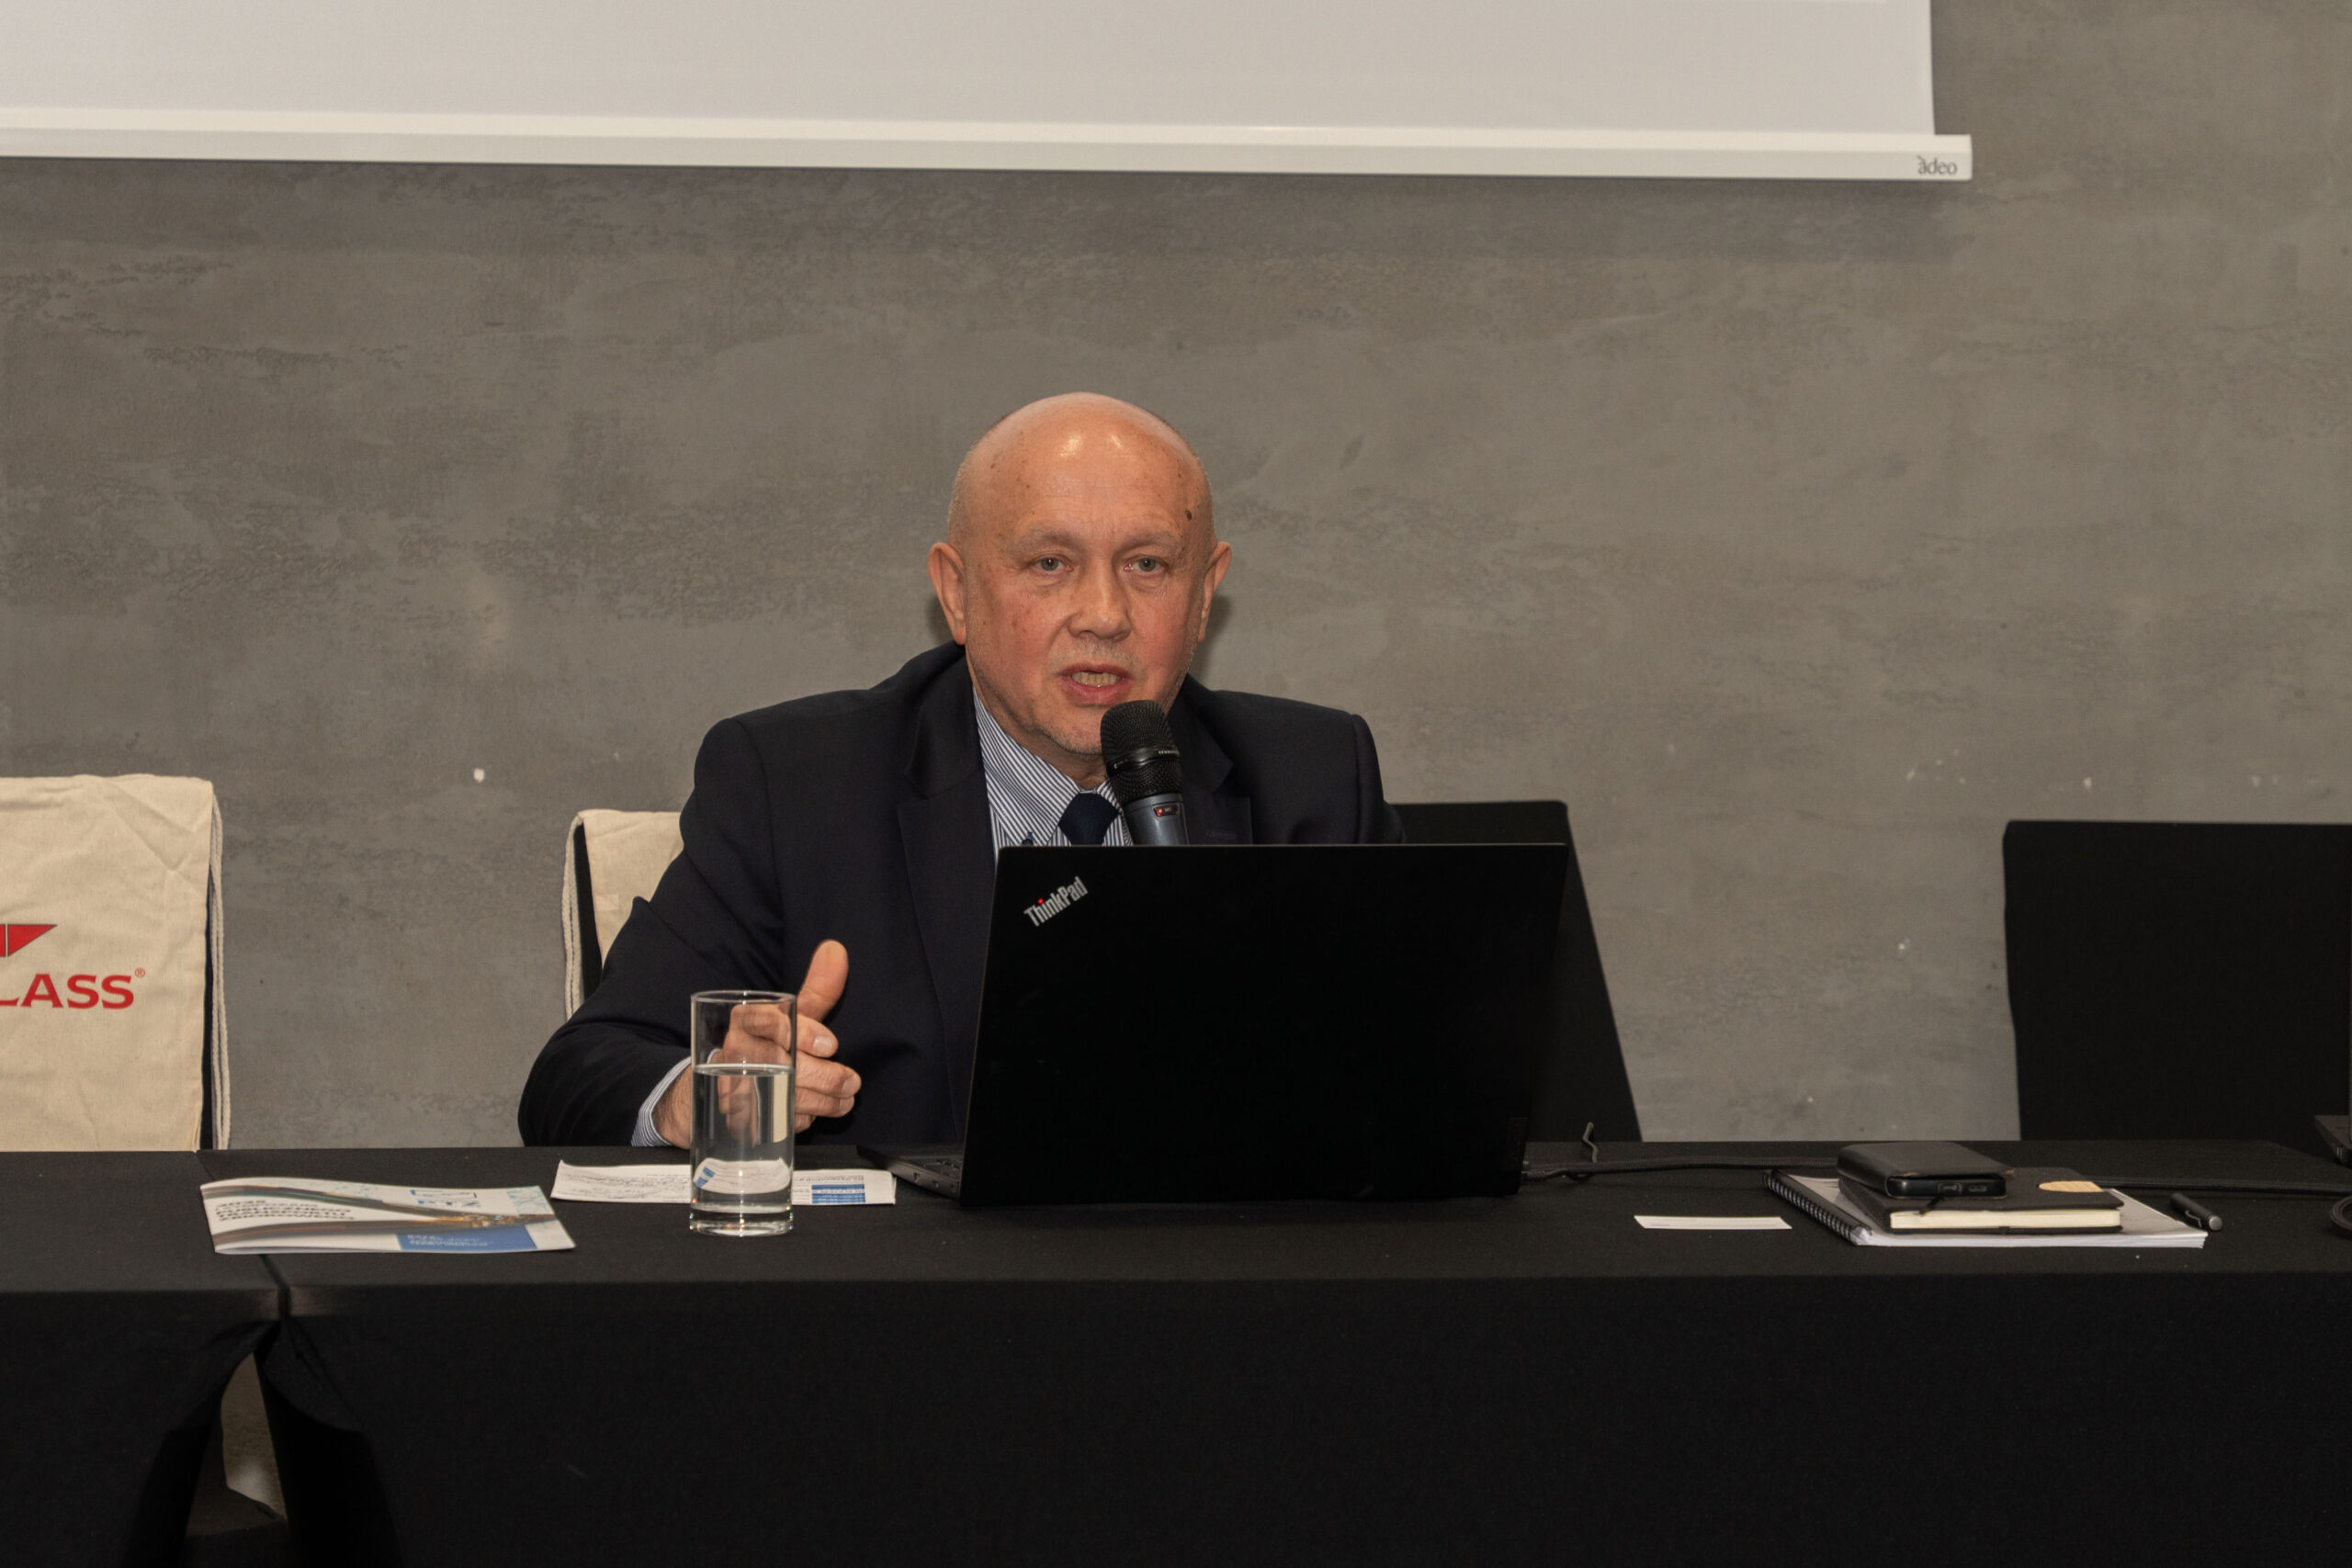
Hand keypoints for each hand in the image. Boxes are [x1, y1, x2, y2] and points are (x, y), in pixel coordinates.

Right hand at [653, 940, 857, 1145]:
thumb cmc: (763, 1044)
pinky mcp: (733, 1115)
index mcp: (745, 1018)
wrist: (715, 1086)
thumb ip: (815, 989)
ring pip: (779, 1094)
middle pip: (779, 1063)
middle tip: (851, 1083)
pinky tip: (812, 1116)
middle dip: (823, 1077)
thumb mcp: (789, 1016)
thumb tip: (836, 950)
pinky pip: (769, 1120)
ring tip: (844, 1101)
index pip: (766, 1020)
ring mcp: (730, 1083)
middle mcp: (733, 1048)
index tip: (831, 1046)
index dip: (800, 1033)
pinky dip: (796, 1120)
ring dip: (819, 1102)